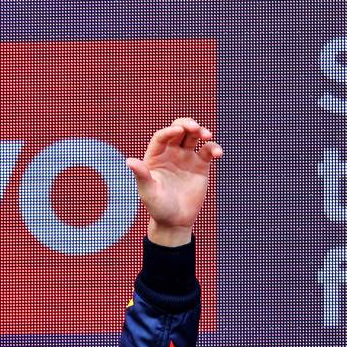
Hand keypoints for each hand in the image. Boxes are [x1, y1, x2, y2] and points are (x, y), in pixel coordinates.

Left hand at [126, 118, 222, 246]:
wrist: (176, 221)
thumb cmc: (158, 207)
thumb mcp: (148, 191)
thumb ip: (141, 175)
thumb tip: (129, 161)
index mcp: (155, 156)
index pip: (162, 137)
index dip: (169, 131)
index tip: (178, 131)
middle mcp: (170, 153)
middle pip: (179, 130)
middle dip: (187, 124)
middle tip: (195, 128)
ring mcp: (186, 158)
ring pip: (194, 136)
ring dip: (201, 131)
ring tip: (206, 136)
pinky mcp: (200, 165)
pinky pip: (208, 151)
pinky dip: (214, 148)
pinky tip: (217, 153)